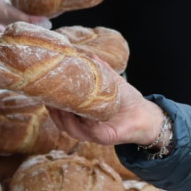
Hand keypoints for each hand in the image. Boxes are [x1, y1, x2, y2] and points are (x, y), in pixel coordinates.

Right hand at [0, 0, 51, 30]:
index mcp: (6, 13)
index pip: (23, 18)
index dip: (36, 20)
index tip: (47, 19)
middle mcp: (10, 20)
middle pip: (28, 24)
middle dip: (42, 22)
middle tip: (56, 16)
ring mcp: (11, 22)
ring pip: (27, 24)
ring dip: (39, 21)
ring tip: (54, 15)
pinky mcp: (11, 21)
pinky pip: (24, 22)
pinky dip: (33, 20)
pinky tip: (43, 15)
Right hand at [46, 69, 165, 145]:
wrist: (145, 113)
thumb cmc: (127, 99)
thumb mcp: (110, 81)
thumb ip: (98, 68)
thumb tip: (86, 53)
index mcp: (82, 115)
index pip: (60, 112)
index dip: (51, 104)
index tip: (46, 92)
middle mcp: (84, 126)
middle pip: (61, 122)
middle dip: (53, 111)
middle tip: (50, 97)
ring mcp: (92, 133)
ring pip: (70, 129)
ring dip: (63, 118)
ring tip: (61, 105)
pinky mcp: (103, 137)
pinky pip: (88, 132)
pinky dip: (82, 124)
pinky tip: (81, 113)